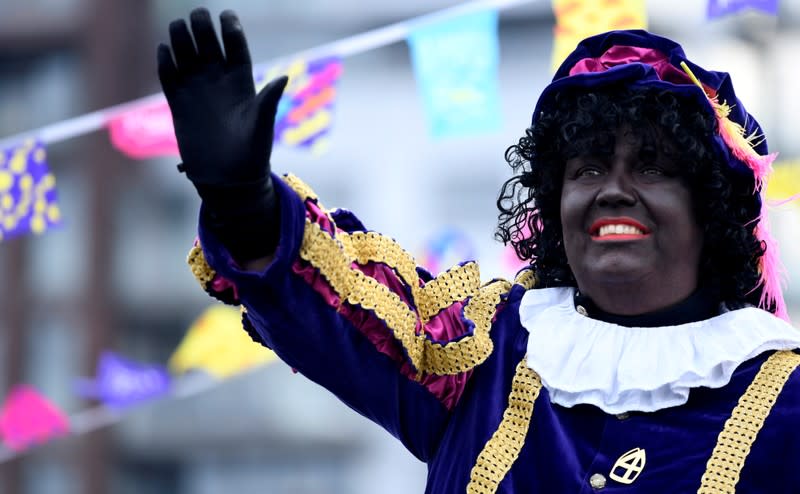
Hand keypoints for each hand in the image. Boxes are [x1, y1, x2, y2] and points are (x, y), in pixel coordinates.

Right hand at [157, 8, 287, 185]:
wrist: (229, 180)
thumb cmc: (252, 154)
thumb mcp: (262, 126)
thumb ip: (268, 101)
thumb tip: (284, 77)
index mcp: (242, 82)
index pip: (236, 47)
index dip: (231, 29)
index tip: (226, 14)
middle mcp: (219, 81)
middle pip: (208, 44)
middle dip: (202, 27)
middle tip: (198, 14)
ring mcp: (197, 91)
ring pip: (186, 55)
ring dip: (181, 39)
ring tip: (178, 26)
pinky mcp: (179, 104)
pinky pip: (169, 77)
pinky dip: (165, 62)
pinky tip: (164, 50)